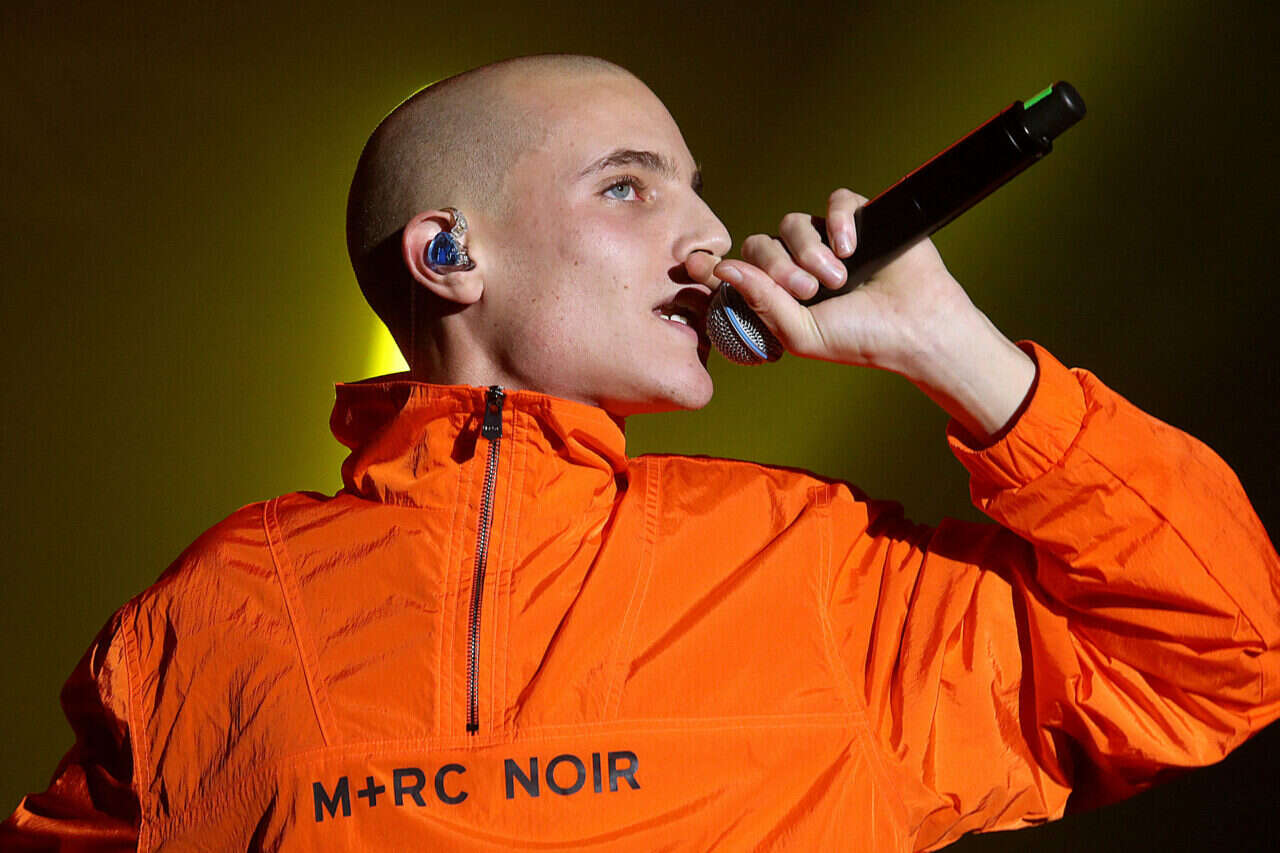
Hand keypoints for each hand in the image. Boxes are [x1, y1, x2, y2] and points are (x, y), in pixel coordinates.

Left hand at [686, 189, 1036, 442]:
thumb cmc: (858, 338)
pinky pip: (835, 201)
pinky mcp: (860, 220)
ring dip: (810, 250)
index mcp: (782, 293)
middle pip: (762, 243)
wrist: (916, 329)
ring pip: (793, 223)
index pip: (743, 268)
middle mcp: (800, 264)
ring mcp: (829, 241)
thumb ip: (760, 300)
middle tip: (809, 289)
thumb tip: (721, 269)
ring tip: (838, 277)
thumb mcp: (800, 331)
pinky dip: (837, 221)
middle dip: (779, 266)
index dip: (734, 268)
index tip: (711, 270)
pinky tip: (850, 248)